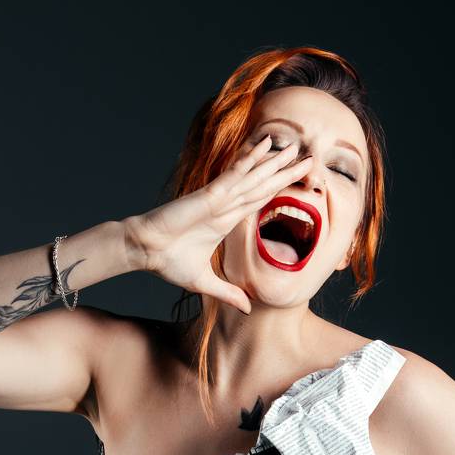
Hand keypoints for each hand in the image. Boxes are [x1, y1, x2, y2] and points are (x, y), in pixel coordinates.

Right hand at [122, 136, 312, 313]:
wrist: (144, 251)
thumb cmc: (168, 261)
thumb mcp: (205, 283)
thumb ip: (228, 293)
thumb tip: (247, 309)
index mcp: (226, 220)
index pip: (260, 201)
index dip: (279, 191)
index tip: (297, 184)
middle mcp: (226, 205)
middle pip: (263, 185)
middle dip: (285, 173)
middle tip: (309, 159)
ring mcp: (218, 198)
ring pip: (253, 177)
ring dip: (274, 162)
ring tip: (294, 148)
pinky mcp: (209, 196)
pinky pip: (234, 175)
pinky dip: (249, 160)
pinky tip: (264, 146)